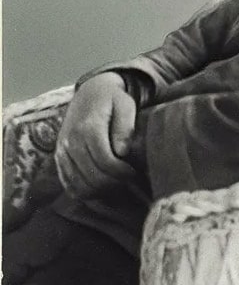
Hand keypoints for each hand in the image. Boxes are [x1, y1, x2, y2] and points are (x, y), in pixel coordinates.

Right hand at [54, 72, 137, 199]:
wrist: (90, 92)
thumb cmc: (112, 99)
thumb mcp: (125, 105)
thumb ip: (125, 128)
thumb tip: (122, 152)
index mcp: (89, 128)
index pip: (105, 162)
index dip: (122, 173)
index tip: (134, 173)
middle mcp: (71, 141)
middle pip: (92, 176)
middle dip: (114, 184)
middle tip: (128, 180)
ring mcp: (62, 151)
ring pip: (79, 185)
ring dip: (100, 191)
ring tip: (116, 184)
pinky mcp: (59, 158)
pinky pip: (68, 184)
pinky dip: (85, 192)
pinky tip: (101, 188)